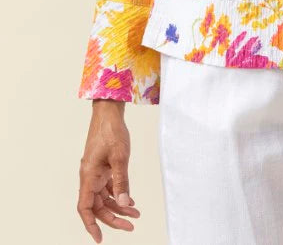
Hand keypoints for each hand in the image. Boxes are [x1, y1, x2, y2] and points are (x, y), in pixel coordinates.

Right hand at [77, 99, 140, 241]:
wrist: (109, 112)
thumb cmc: (111, 131)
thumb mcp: (119, 157)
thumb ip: (122, 181)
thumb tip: (124, 204)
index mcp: (88, 176)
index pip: (85, 207)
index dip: (91, 225)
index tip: (100, 238)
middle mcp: (89, 176)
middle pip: (97, 206)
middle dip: (113, 218)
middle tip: (130, 226)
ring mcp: (96, 172)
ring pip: (104, 197)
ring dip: (118, 207)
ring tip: (135, 215)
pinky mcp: (103, 167)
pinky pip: (109, 187)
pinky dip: (119, 195)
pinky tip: (131, 200)